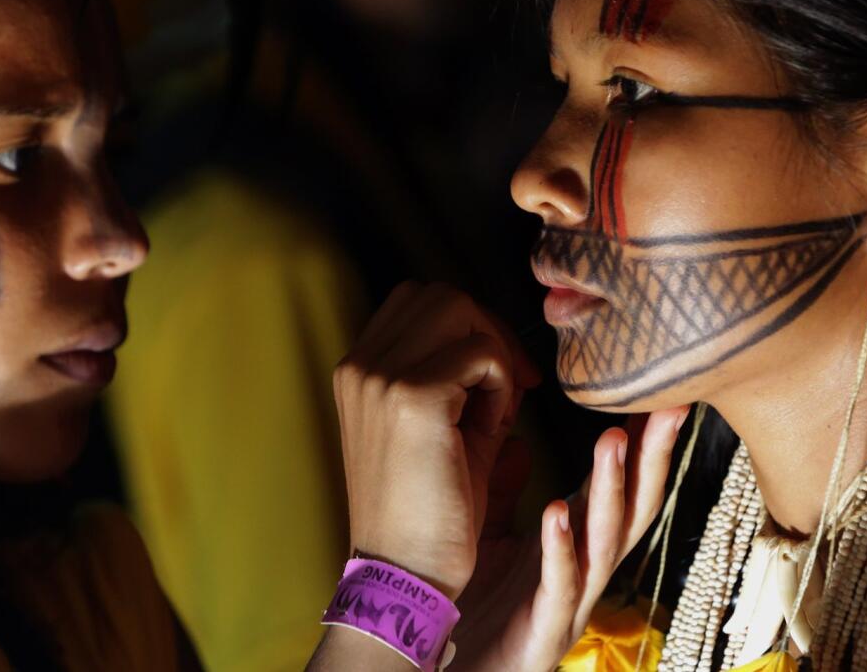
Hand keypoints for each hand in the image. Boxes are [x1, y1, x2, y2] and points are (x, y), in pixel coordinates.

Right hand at [332, 281, 539, 599]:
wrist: (406, 573)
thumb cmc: (430, 511)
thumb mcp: (442, 428)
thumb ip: (462, 379)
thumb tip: (505, 347)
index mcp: (357, 370)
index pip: (418, 300)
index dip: (466, 326)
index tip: (496, 376)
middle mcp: (359, 364)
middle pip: (441, 294)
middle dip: (486, 330)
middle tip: (510, 386)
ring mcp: (379, 376)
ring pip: (459, 309)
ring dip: (492, 352)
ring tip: (495, 411)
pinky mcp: (412, 397)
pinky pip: (481, 354)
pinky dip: (502, 384)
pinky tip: (494, 430)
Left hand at [452, 407, 688, 671]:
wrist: (446, 666)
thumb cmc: (478, 603)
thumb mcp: (496, 534)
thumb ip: (509, 490)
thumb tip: (518, 441)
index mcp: (576, 542)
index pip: (618, 485)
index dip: (642, 443)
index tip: (661, 393)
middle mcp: (585, 569)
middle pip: (632, 508)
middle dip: (653, 458)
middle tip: (668, 406)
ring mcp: (570, 600)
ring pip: (604, 542)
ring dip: (612, 491)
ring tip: (613, 442)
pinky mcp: (544, 629)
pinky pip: (558, 583)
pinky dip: (561, 547)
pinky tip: (558, 510)